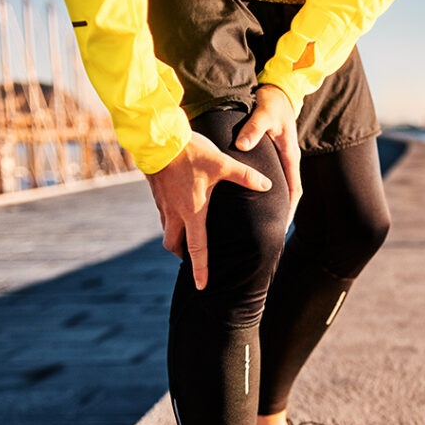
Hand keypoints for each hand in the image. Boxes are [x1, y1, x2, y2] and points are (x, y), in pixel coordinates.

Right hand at [147, 131, 271, 289]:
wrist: (156, 138)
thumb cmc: (190, 152)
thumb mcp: (222, 164)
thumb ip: (245, 176)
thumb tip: (268, 185)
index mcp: (192, 213)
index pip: (196, 249)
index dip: (200, 269)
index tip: (201, 286)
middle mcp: (175, 213)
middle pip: (174, 245)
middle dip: (183, 255)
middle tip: (191, 257)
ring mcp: (163, 204)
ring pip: (167, 230)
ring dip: (176, 237)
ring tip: (187, 235)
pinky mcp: (156, 194)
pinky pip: (163, 215)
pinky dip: (171, 220)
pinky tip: (179, 209)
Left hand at [235, 84, 300, 221]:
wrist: (277, 90)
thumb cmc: (271, 102)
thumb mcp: (263, 113)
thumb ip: (253, 129)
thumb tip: (242, 146)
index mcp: (290, 155)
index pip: (294, 188)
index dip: (289, 208)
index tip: (283, 224)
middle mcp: (288, 159)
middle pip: (289, 193)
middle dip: (283, 212)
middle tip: (272, 231)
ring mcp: (281, 158)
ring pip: (281, 187)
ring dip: (275, 204)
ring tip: (264, 222)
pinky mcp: (273, 155)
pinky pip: (272, 177)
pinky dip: (267, 191)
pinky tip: (254, 200)